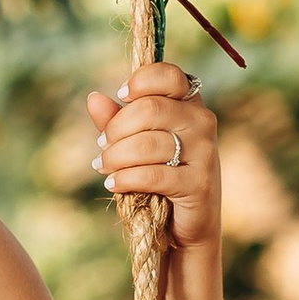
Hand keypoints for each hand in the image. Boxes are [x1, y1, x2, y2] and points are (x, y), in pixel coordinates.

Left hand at [85, 58, 218, 248]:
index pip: (169, 75)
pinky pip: (153, 175)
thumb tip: (93, 98)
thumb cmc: (159, 176)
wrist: (186, 223)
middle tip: (102, 146)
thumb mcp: (136, 144)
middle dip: (116, 129)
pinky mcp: (199, 183)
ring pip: (148, 144)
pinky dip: (126, 179)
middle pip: (150, 109)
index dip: (141, 81)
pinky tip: (113, 184)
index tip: (121, 96)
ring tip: (104, 167)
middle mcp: (202, 121)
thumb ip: (116, 120)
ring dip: (116, 157)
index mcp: (189, 103)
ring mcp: (205, 152)